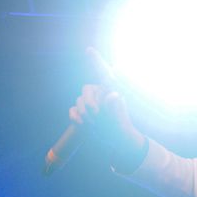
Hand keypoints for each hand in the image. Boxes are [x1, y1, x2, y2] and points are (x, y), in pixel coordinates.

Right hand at [69, 48, 147, 169]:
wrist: (118, 146)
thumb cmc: (123, 132)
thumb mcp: (120, 121)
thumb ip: (115, 108)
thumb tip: (113, 95)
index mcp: (112, 92)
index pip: (103, 74)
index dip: (95, 61)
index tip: (89, 50)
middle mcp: (101, 95)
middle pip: (86, 89)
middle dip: (88, 102)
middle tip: (97, 116)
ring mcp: (92, 104)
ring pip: (78, 101)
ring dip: (84, 114)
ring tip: (95, 125)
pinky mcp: (84, 114)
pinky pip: (73, 111)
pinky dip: (76, 118)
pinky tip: (83, 125)